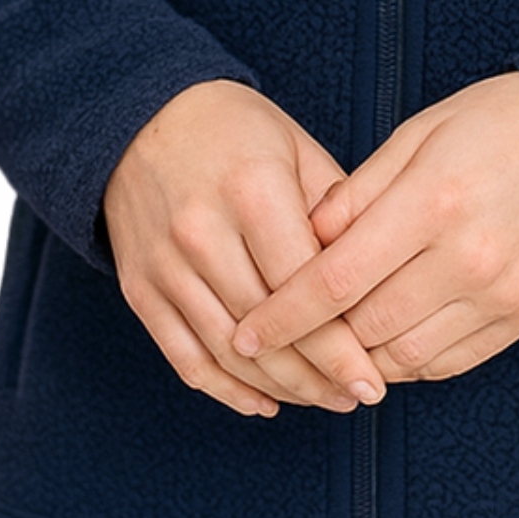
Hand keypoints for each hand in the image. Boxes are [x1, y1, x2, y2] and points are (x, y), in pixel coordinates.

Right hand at [102, 80, 389, 419]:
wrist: (138, 116)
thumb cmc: (236, 130)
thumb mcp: (296, 147)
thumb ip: (336, 210)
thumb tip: (380, 275)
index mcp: (252, 190)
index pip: (304, 287)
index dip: (342, 342)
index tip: (376, 376)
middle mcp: (203, 231)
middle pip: (268, 329)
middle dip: (318, 375)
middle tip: (360, 395)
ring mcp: (165, 265)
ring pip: (229, 352)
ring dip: (281, 388)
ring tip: (324, 400)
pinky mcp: (140, 288)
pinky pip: (185, 357)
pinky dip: (226, 389)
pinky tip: (265, 401)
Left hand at [233, 72, 518, 385]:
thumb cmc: (498, 125)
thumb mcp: (419, 134)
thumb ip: (356, 192)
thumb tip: (303, 242)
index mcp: (432, 203)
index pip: (336, 280)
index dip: (283, 313)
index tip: (246, 331)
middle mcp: (467, 259)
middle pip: (363, 329)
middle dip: (312, 339)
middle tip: (278, 336)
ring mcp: (499, 297)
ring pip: (401, 359)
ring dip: (357, 357)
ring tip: (328, 341)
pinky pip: (445, 364)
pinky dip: (405, 362)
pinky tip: (385, 340)